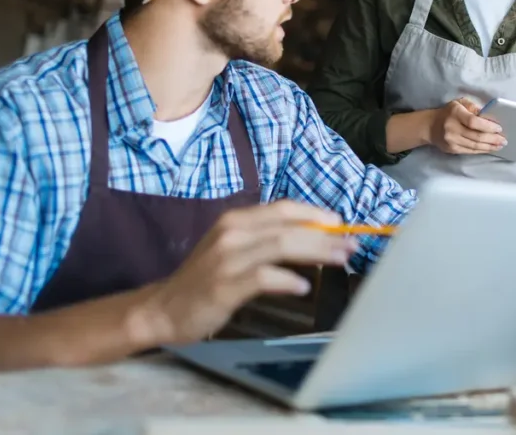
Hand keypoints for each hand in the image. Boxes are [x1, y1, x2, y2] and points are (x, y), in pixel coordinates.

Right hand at [141, 201, 357, 345]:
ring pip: (281, 246)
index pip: (285, 208)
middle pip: (289, 226)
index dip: (316, 214)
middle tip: (351, 246)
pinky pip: (263, 277)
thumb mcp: (234, 248)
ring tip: (340, 260)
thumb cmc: (206, 279)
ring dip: (317, 252)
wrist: (164, 308)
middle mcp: (232, 232)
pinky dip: (287, 280)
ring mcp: (227, 258)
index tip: (341, 224)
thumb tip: (314, 237)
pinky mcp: (224, 285)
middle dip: (326, 235)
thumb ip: (267, 240)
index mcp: (237, 219)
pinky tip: (304, 287)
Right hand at [428, 98, 505, 154]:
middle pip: (476, 136)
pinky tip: (489, 148)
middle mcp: (452, 128)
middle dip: (492, 139)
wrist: (430, 126)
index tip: (499, 128)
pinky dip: (481, 150)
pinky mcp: (452, 149)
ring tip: (500, 145)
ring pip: (474, 146)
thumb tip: (489, 117)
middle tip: (504, 140)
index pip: (473, 122)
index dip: (488, 126)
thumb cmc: (448, 113)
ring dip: (489, 146)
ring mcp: (451, 141)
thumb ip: (474, 108)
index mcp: (455, 114)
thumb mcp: (459, 103)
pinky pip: (470, 151)